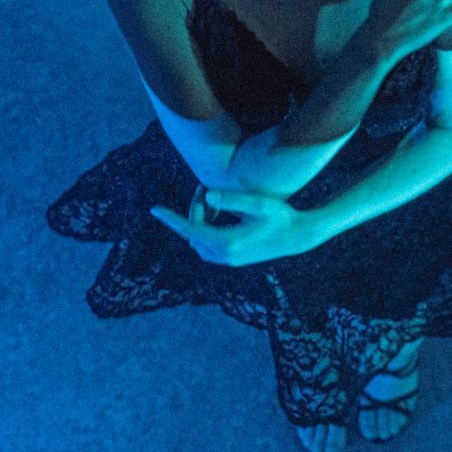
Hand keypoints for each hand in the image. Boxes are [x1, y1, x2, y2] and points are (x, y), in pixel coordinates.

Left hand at [148, 184, 318, 266]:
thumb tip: (207, 195)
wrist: (297, 237)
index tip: (154, 209)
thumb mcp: (259, 203)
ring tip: (211, 202)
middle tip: (203, 190)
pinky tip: (216, 217)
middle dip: (193, 211)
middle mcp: (226, 255)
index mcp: (229, 241)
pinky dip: (205, 232)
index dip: (171, 219)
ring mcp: (229, 261)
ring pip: (198, 242)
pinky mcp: (233, 261)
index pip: (190, 230)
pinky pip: (206, 248)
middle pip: (193, 233)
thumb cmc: (281, 215)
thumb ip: (232, 199)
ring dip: (198, 222)